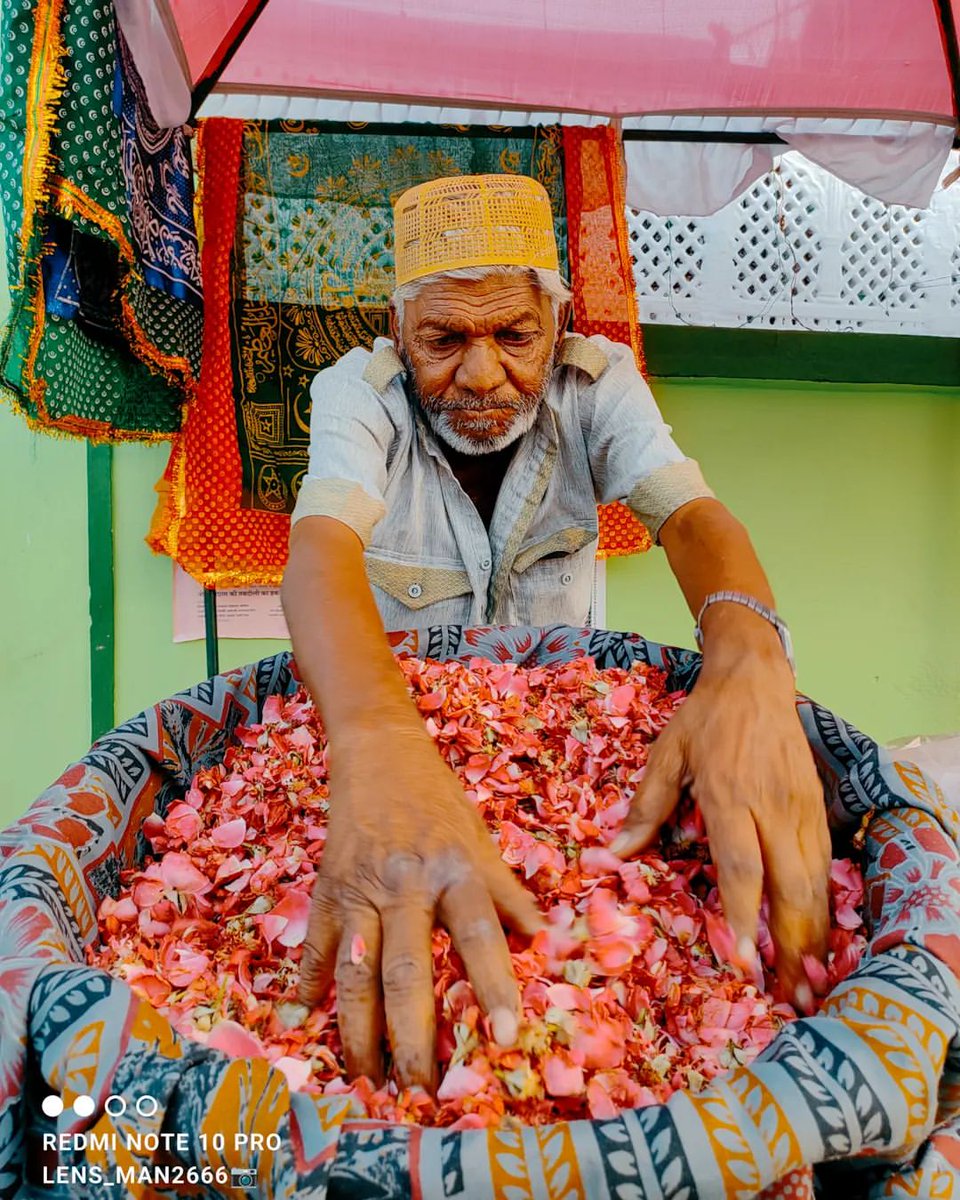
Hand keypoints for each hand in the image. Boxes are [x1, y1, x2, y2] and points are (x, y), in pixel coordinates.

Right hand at [297, 727, 541, 1090]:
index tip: (509, 1036)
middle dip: (414, 1036)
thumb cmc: (440, 799)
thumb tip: (549, 942)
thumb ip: (508, 892)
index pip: (480, 935)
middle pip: (406, 970)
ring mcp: (358, 888)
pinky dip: (309, 988)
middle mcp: (406, 882)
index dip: (495, 986)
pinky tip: (306, 1026)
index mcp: (456, 868)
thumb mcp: (483, 837)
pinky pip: (316, 948)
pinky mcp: (324, 889)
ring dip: (359, 1031)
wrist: (378, 749)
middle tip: (422, 1092)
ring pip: (354, 972)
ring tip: (368, 1080)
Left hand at [612, 653, 830, 1007]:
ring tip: (808, 979)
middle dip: (790, 943)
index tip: (742, 960)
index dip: (742, 916)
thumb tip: (614, 853)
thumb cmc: (703, 719)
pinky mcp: (816, 807)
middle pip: (789, 885)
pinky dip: (823, 903)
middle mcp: (771, 808)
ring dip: (813, 933)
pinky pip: (824, 864)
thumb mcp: (665, 755)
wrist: (754, 680)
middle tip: (788, 993)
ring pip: (814, 881)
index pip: (740, 866)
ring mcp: (800, 809)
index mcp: (730, 796)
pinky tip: (817, 934)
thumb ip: (646, 807)